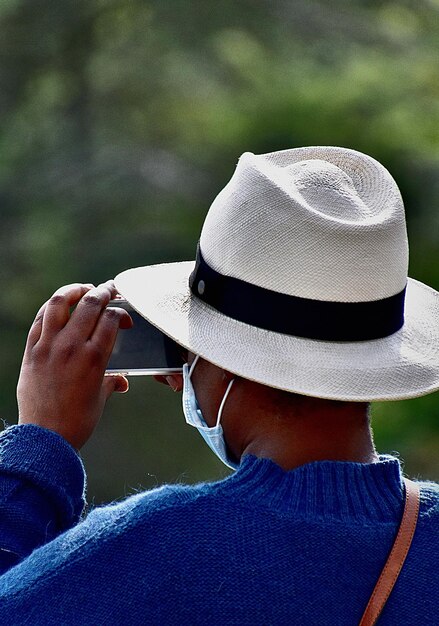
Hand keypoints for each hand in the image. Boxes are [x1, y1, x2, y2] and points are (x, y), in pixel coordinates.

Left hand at [17, 281, 132, 449]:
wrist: (45, 437)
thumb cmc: (77, 421)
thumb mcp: (101, 398)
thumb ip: (112, 382)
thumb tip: (122, 380)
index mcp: (95, 359)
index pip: (111, 318)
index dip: (121, 313)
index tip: (124, 318)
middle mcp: (72, 347)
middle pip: (90, 304)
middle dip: (104, 292)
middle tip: (110, 291)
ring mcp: (49, 346)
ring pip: (61, 302)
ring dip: (75, 290)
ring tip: (84, 290)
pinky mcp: (32, 350)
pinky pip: (41, 318)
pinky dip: (53, 307)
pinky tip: (61, 305)